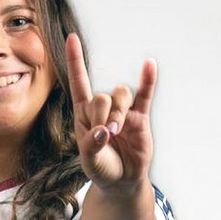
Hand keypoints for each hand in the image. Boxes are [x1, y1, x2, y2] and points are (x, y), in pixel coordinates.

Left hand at [65, 33, 155, 193]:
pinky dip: (147, 80)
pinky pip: (145, 93)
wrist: (122, 181)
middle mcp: (102, 108)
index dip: (75, 61)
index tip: (71, 38)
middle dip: (103, 115)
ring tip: (117, 131)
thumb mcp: (90, 161)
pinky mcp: (140, 116)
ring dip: (119, 112)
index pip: (79, 83)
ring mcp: (122, 110)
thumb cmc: (102, 168)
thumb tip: (103, 130)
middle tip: (105, 134)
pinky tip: (149, 65)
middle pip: (102, 95)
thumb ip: (92, 145)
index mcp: (84, 115)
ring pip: (120, 95)